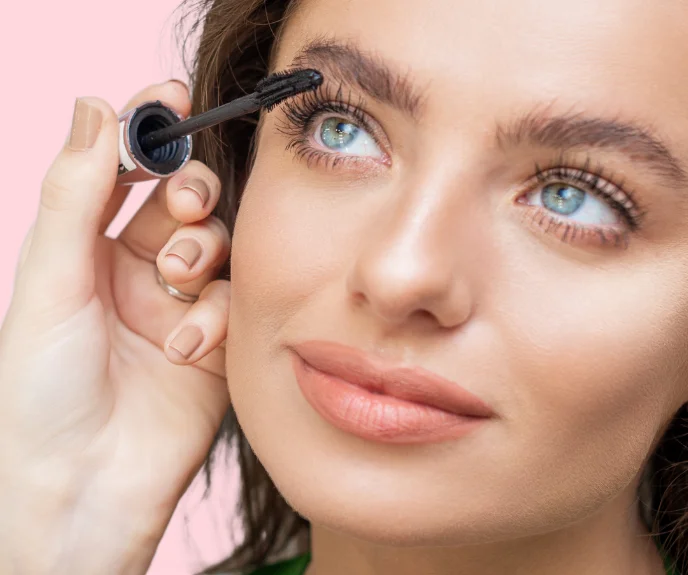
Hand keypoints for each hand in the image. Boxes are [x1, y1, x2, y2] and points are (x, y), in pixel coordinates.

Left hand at [0, 81, 230, 574]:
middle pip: (188, 203)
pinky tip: (184, 347)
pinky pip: (235, 305)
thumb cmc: (40, 389)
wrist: (77, 484)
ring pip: (221, 248)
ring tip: (178, 282)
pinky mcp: (217, 346)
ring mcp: (183, 308)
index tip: (172, 99)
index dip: (151, 133)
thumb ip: (77, 193)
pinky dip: (215, 317)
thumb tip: (94, 107)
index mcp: (90, 250)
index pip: (129, 173)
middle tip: (186, 200)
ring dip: (205, 253)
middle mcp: (140, 273)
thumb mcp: (50, 278)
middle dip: (192, 191)